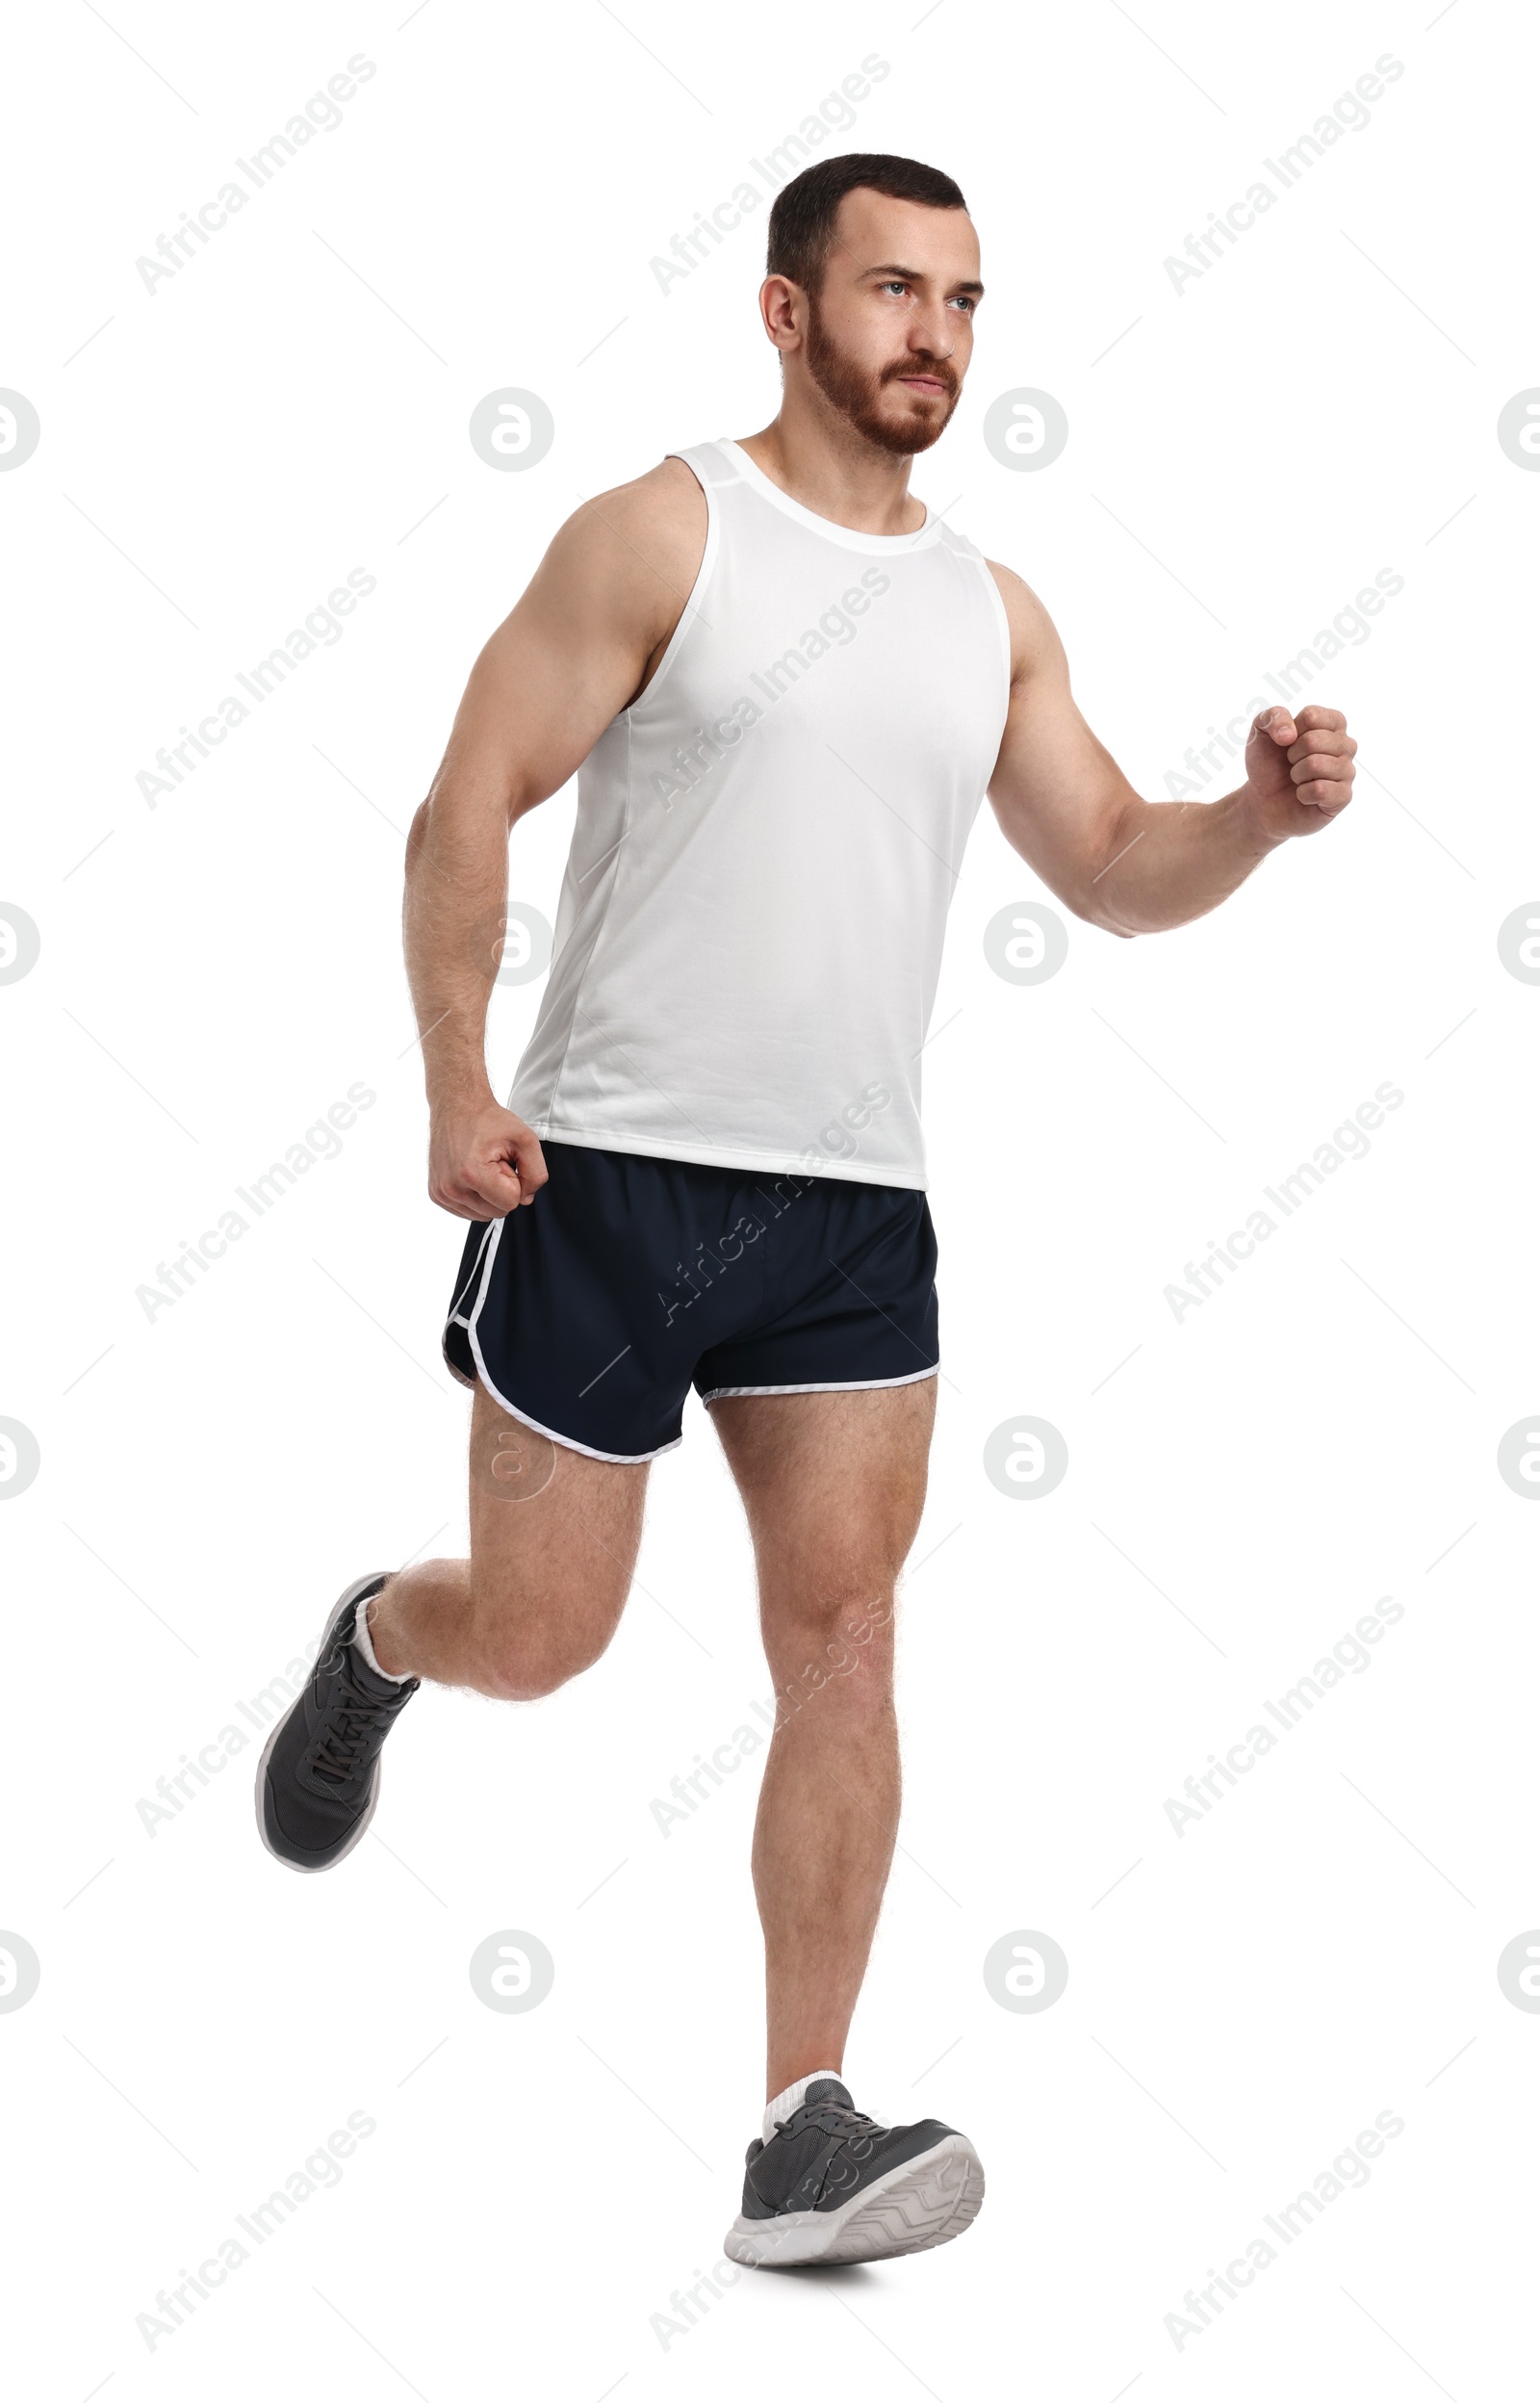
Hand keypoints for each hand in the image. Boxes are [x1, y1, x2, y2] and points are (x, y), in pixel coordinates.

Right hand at [428, 1096, 546, 1219]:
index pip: (511, 1203)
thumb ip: (536, 1173)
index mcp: (472, 1174)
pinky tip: (471, 1174)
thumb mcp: (526, 1139)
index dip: (515, 1181)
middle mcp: (451, 1188)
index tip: (503, 1160)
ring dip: (488, 1194)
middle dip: (502, 1189)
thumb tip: (526, 1200)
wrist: (456, 1107)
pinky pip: (468, 1211)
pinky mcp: (437, 1195)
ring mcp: (441, 1193)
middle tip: (493, 1162)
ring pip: (483, 1215)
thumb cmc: (489, 1121)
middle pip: (497, 1212)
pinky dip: (476, 1197)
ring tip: (482, 1166)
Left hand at [1242, 704, 1356, 841]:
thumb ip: (1273, 717)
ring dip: (1296, 774)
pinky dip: (1303, 794)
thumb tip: (1289, 734)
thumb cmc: (1269, 764)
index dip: (1291, 731)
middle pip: (1314, 740)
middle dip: (1292, 755)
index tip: (1288, 742)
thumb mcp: (1261, 732)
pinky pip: (1320, 790)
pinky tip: (1304, 795)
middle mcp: (1346, 745)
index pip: (1312, 716)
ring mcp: (1347, 770)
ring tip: (1298, 779)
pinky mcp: (1343, 796)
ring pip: (1316, 765)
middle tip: (1291, 764)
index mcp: (1332, 723)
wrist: (1263, 800)